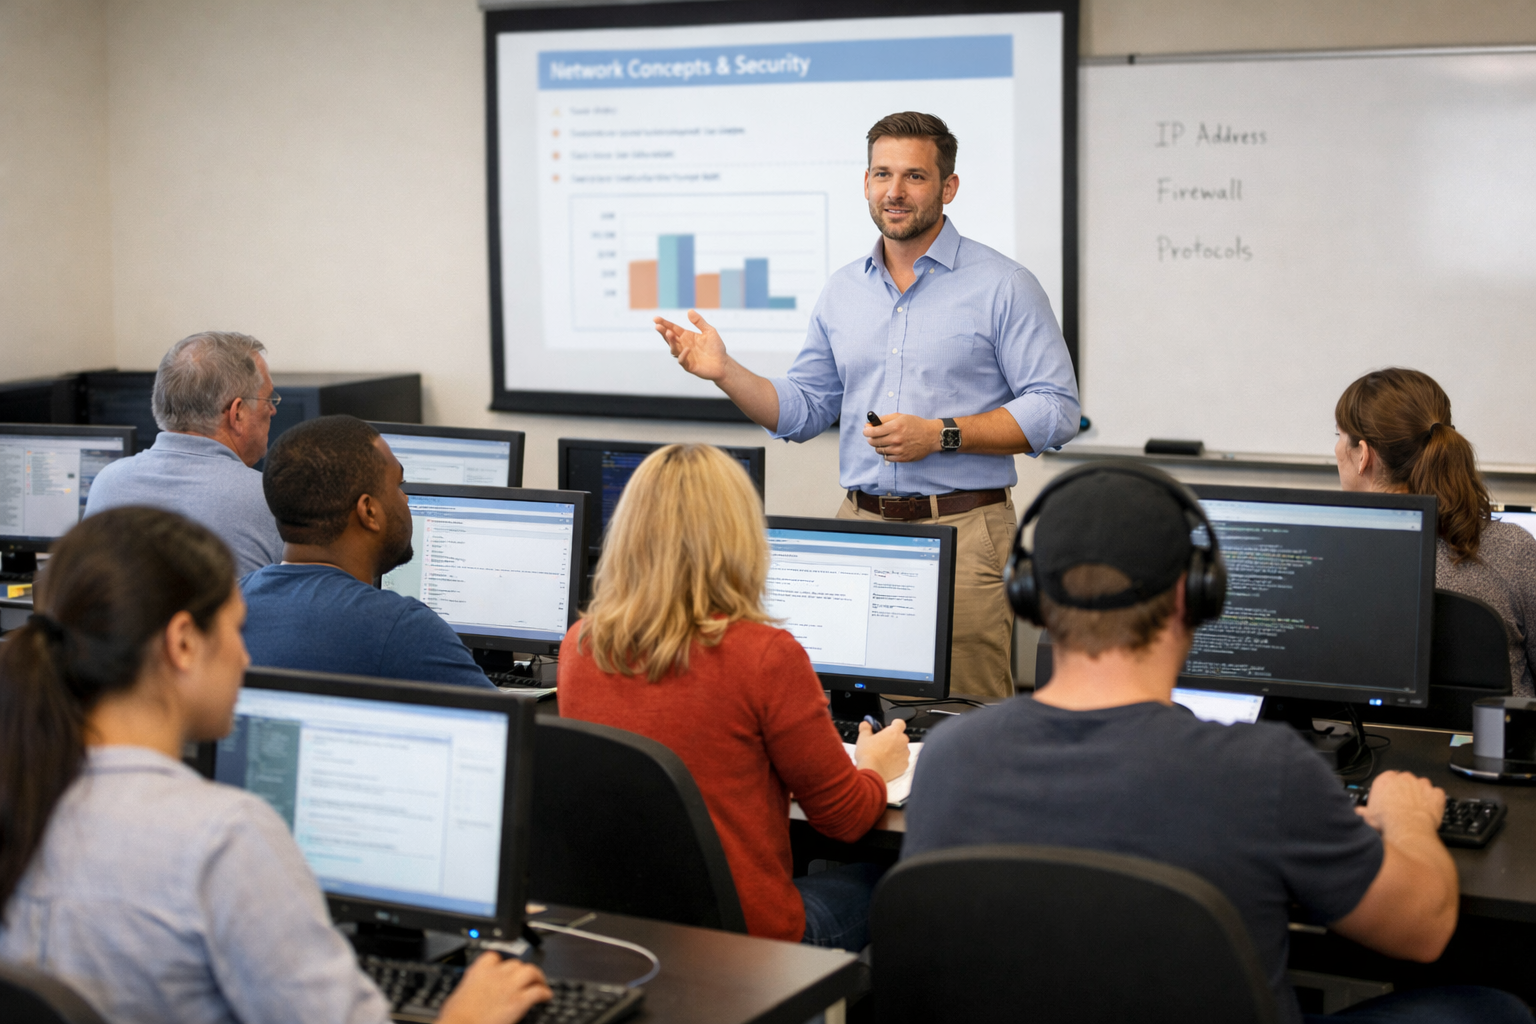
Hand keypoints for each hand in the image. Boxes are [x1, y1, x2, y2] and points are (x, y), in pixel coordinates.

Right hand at [437, 952, 551, 1023]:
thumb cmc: (455, 1017)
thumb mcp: (459, 995)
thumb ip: (471, 988)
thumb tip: (471, 993)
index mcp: (479, 971)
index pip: (495, 957)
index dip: (502, 964)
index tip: (505, 969)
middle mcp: (496, 975)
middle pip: (516, 964)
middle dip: (521, 971)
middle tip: (526, 979)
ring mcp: (509, 986)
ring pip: (531, 971)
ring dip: (538, 977)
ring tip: (541, 983)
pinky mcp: (519, 1001)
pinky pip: (538, 991)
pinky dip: (545, 993)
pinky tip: (546, 997)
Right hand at [655, 311, 729, 380]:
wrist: (723, 364)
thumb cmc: (716, 348)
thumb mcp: (709, 331)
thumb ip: (699, 322)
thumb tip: (689, 311)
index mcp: (686, 336)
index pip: (673, 328)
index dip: (665, 323)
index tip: (656, 319)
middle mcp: (683, 345)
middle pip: (670, 338)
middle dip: (663, 332)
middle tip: (658, 326)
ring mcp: (685, 356)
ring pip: (673, 349)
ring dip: (670, 342)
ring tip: (669, 333)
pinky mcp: (689, 366)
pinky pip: (682, 360)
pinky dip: (682, 355)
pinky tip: (686, 349)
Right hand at [854, 718, 910, 781]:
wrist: (872, 771)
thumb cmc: (868, 755)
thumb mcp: (863, 738)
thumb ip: (866, 728)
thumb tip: (866, 724)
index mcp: (894, 732)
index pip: (900, 723)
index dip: (894, 725)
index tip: (888, 728)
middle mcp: (902, 742)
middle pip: (900, 737)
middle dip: (892, 739)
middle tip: (881, 744)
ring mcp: (905, 754)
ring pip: (902, 749)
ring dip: (895, 750)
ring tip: (883, 755)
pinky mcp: (904, 765)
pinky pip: (902, 760)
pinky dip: (896, 761)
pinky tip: (886, 763)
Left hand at [863, 414, 941, 462]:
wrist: (931, 436)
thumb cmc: (915, 424)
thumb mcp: (900, 416)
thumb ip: (883, 419)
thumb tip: (869, 424)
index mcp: (895, 427)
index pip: (873, 431)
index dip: (866, 431)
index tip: (866, 430)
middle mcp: (896, 439)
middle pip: (874, 442)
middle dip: (871, 438)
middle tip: (874, 436)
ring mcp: (899, 450)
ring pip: (879, 450)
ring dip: (879, 446)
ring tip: (885, 441)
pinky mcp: (902, 458)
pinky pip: (887, 458)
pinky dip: (886, 453)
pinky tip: (891, 448)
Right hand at [1355, 771, 1445, 838]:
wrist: (1408, 830)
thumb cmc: (1388, 821)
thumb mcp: (1368, 816)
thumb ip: (1363, 811)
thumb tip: (1358, 813)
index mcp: (1385, 779)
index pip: (1388, 777)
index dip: (1390, 788)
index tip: (1390, 796)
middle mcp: (1404, 778)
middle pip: (1406, 780)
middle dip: (1406, 790)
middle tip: (1403, 804)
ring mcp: (1422, 785)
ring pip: (1422, 785)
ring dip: (1421, 793)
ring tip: (1417, 808)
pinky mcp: (1436, 794)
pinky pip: (1437, 794)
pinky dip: (1435, 800)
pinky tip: (1430, 809)